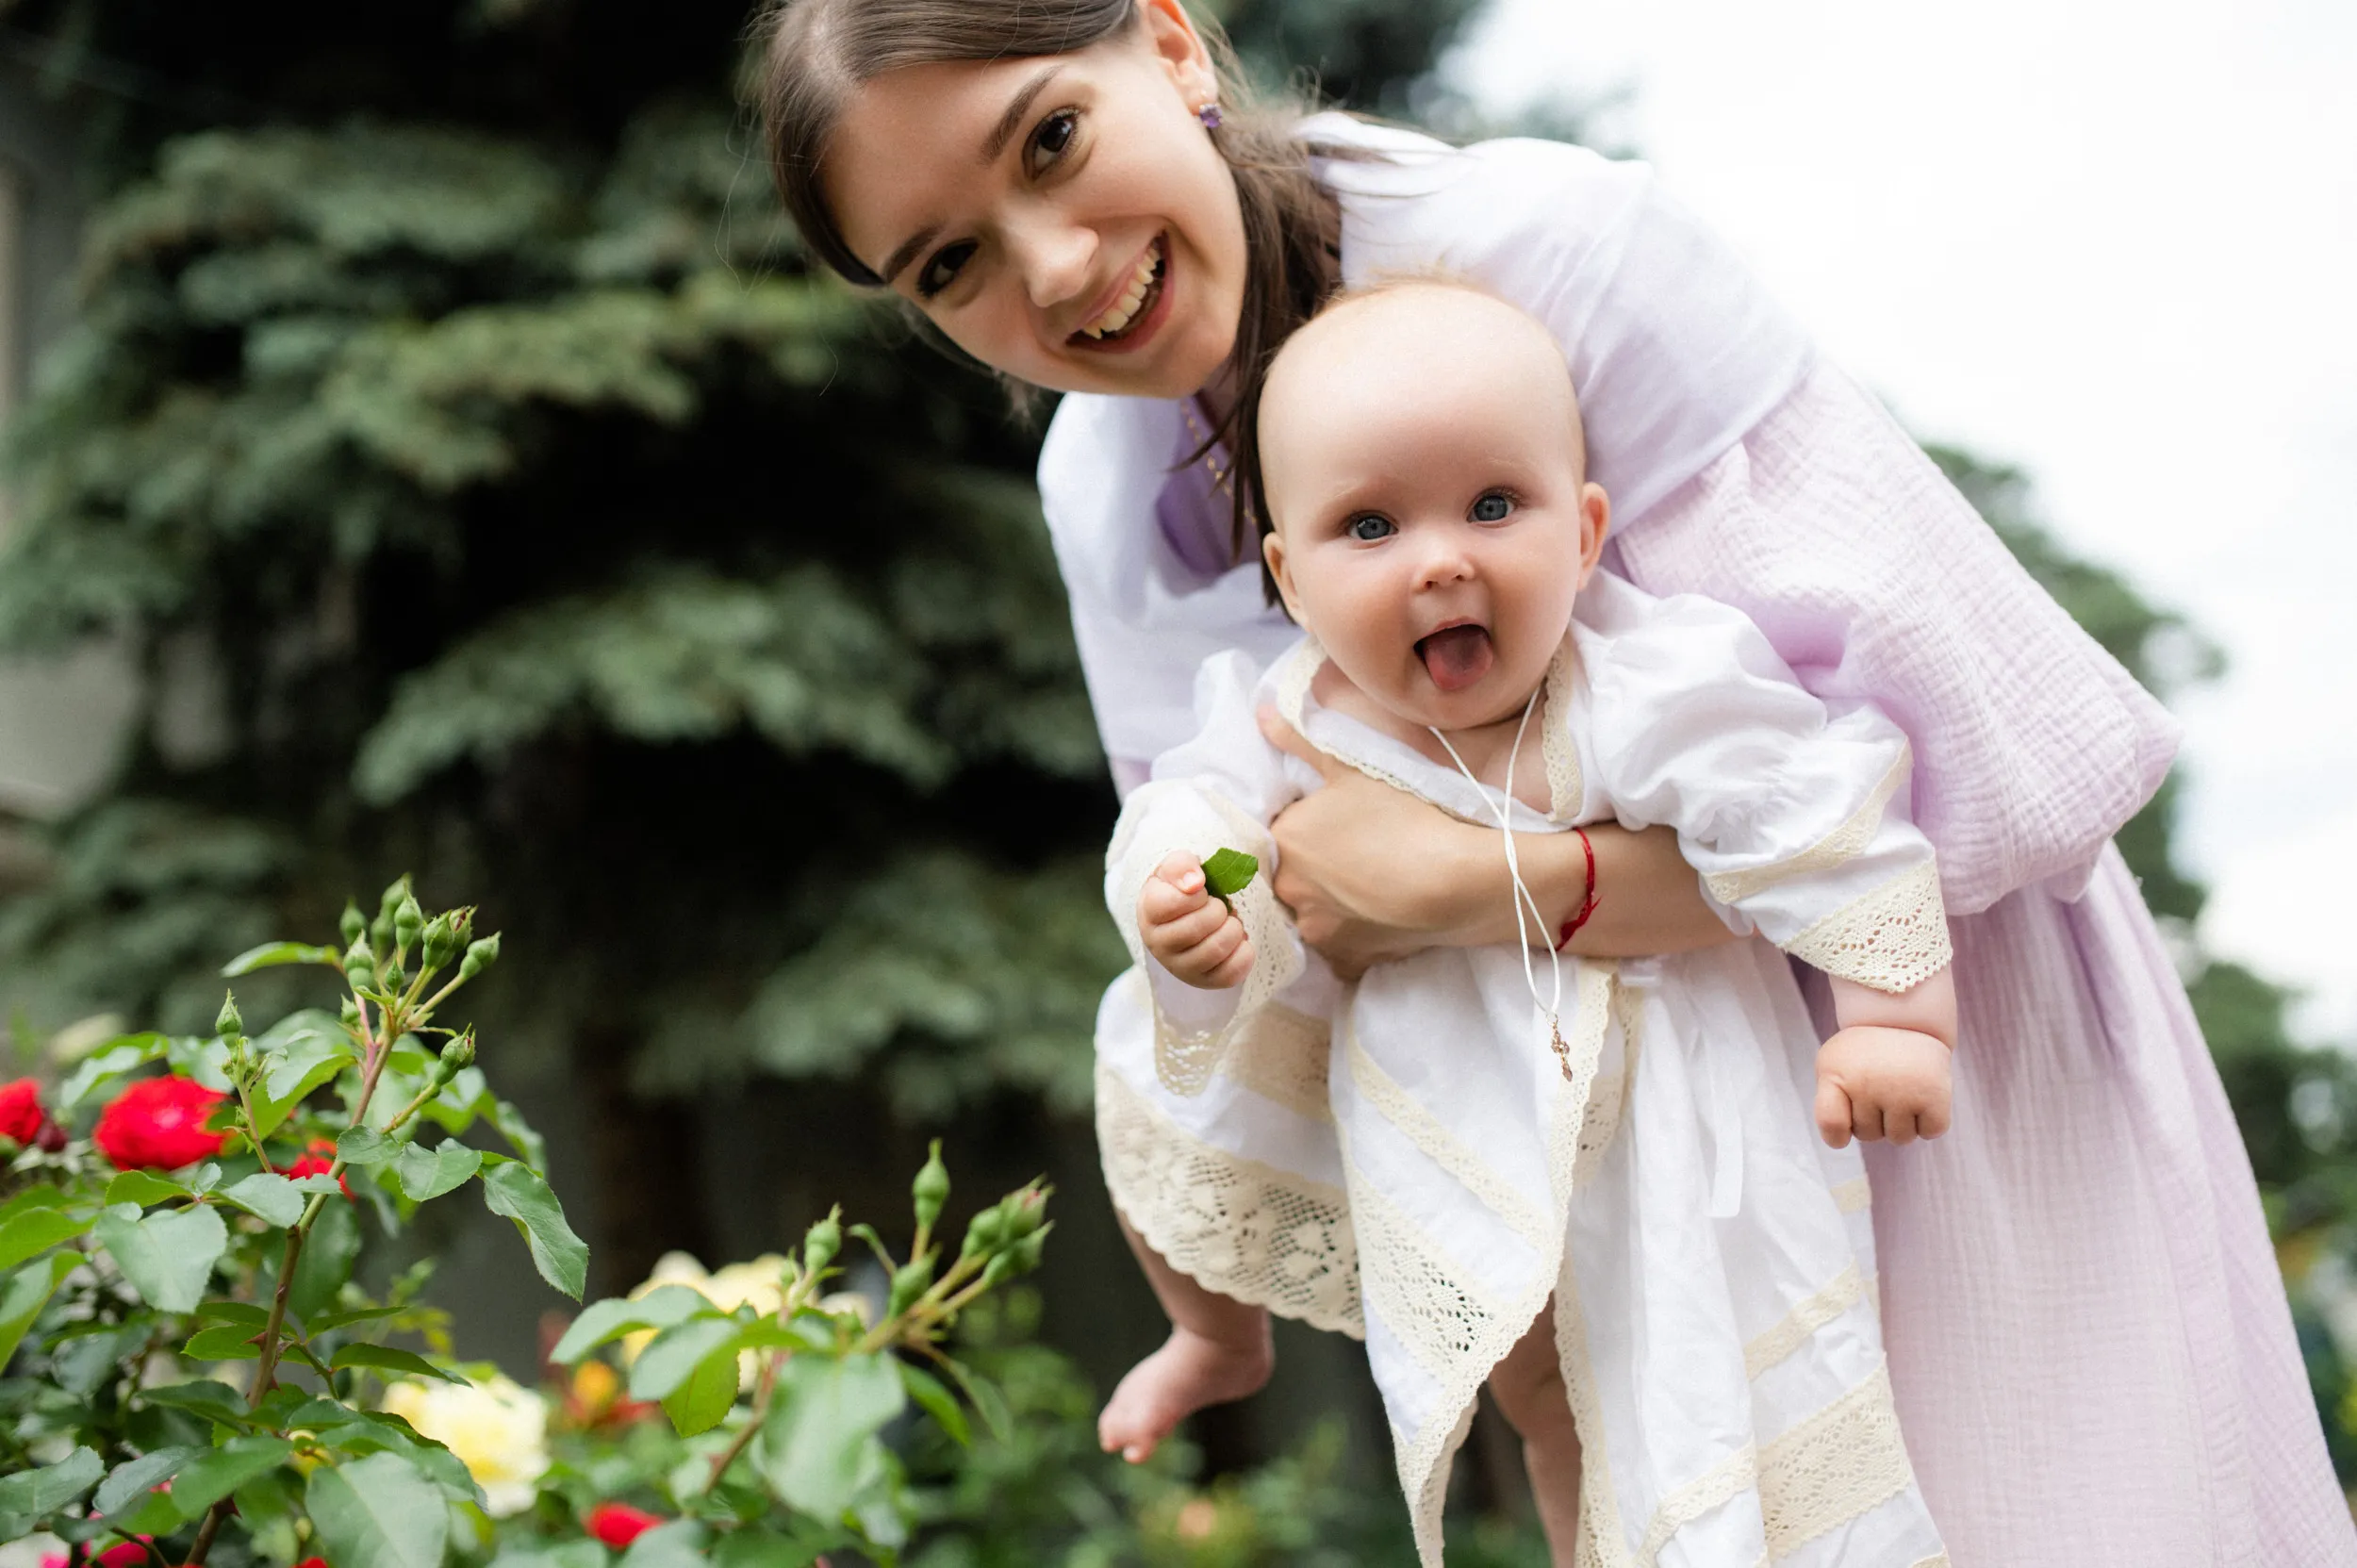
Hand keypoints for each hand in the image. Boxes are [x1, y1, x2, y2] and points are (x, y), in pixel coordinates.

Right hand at [1139, 852, 1254, 988]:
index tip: (1200, 892)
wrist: (1189, 916)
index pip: (1175, 902)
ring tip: (1229, 922)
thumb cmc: (1183, 888)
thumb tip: (1194, 883)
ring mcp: (1180, 967)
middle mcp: (1158, 944)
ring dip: (1233, 929)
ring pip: (1216, 949)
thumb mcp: (1178, 867)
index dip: (1197, 893)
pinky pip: (1232, 973)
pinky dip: (1244, 952)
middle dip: (1219, 910)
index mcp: (1149, 912)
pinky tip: (1237, 941)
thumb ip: (1181, 865)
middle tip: (1219, 906)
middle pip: (1199, 926)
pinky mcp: (1204, 982)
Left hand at [1254, 708, 1734, 975]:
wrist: (1458, 880)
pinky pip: (1341, 947)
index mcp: (1285, 841)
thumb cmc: (1405, 817)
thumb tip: (1261, 713)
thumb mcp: (1352, 768)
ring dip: (1332, 899)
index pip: (1277, 833)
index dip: (1305, 827)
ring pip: (1314, 912)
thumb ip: (1302, 739)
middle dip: (1313, 864)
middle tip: (1357, 850)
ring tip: (1373, 880)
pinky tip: (1381, 913)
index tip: (1334, 824)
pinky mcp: (1347, 960)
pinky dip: (1355, 932)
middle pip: (1290, 874)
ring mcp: (1318, 931)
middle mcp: (1289, 891)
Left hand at [1814, 1025, 1952, 1148]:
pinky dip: (1929, 1120)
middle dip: (1874, 1118)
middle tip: (1881, 1085)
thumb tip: (1840, 1140)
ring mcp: (1902, 1091)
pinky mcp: (1935, 1095)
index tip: (1844, 1127)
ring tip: (1901, 1088)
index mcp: (1836, 1075)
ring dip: (1902, 1121)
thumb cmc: (1866, 1052)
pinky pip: (1930, 1132)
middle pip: (1867, 1135)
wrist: (1905, 1017)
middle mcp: (1867, 1084)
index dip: (1837, 1135)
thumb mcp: (1833, 1065)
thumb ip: (1829, 1102)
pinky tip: (1923, 1095)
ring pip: (1900, 1138)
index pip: (1832, 1124)